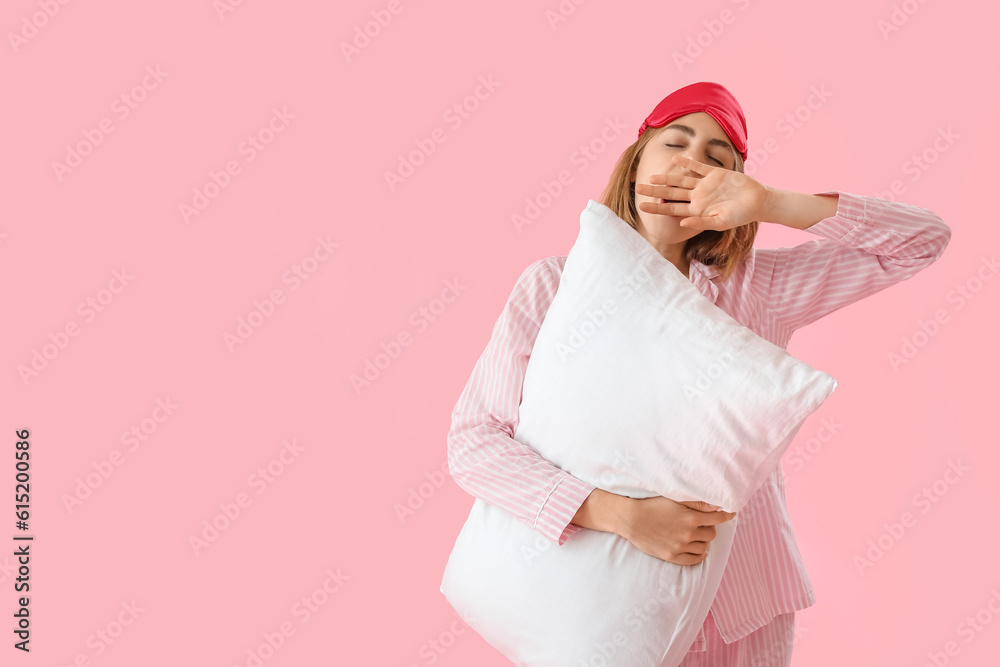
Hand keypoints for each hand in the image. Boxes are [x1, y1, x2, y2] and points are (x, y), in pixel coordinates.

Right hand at [620, 496, 736, 565]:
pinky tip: (697, 550)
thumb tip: (718, 505)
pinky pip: (693, 560)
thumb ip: (698, 503)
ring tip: (695, 535)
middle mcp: (688, 534)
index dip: (726, 515)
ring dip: (703, 541)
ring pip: (704, 548)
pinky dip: (699, 556)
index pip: (718, 518)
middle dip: (709, 528)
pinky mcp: (672, 556)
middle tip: (701, 523)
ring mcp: (680, 547)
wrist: (631, 519)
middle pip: (711, 534)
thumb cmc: (652, 505)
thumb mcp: (675, 499)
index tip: (730, 514)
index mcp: (691, 518)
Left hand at [635, 154, 770, 231]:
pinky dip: (687, 163)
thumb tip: (681, 222)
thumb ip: (700, 222)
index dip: (656, 207)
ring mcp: (704, 185)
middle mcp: (697, 197)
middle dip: (655, 191)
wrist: (758, 201)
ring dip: (666, 178)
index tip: (641, 206)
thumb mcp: (720, 222)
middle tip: (638, 188)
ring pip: (681, 181)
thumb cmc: (741, 215)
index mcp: (696, 210)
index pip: (671, 209)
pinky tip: (675, 159)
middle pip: (671, 194)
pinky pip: (698, 167)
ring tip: (651, 176)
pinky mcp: (714, 174)